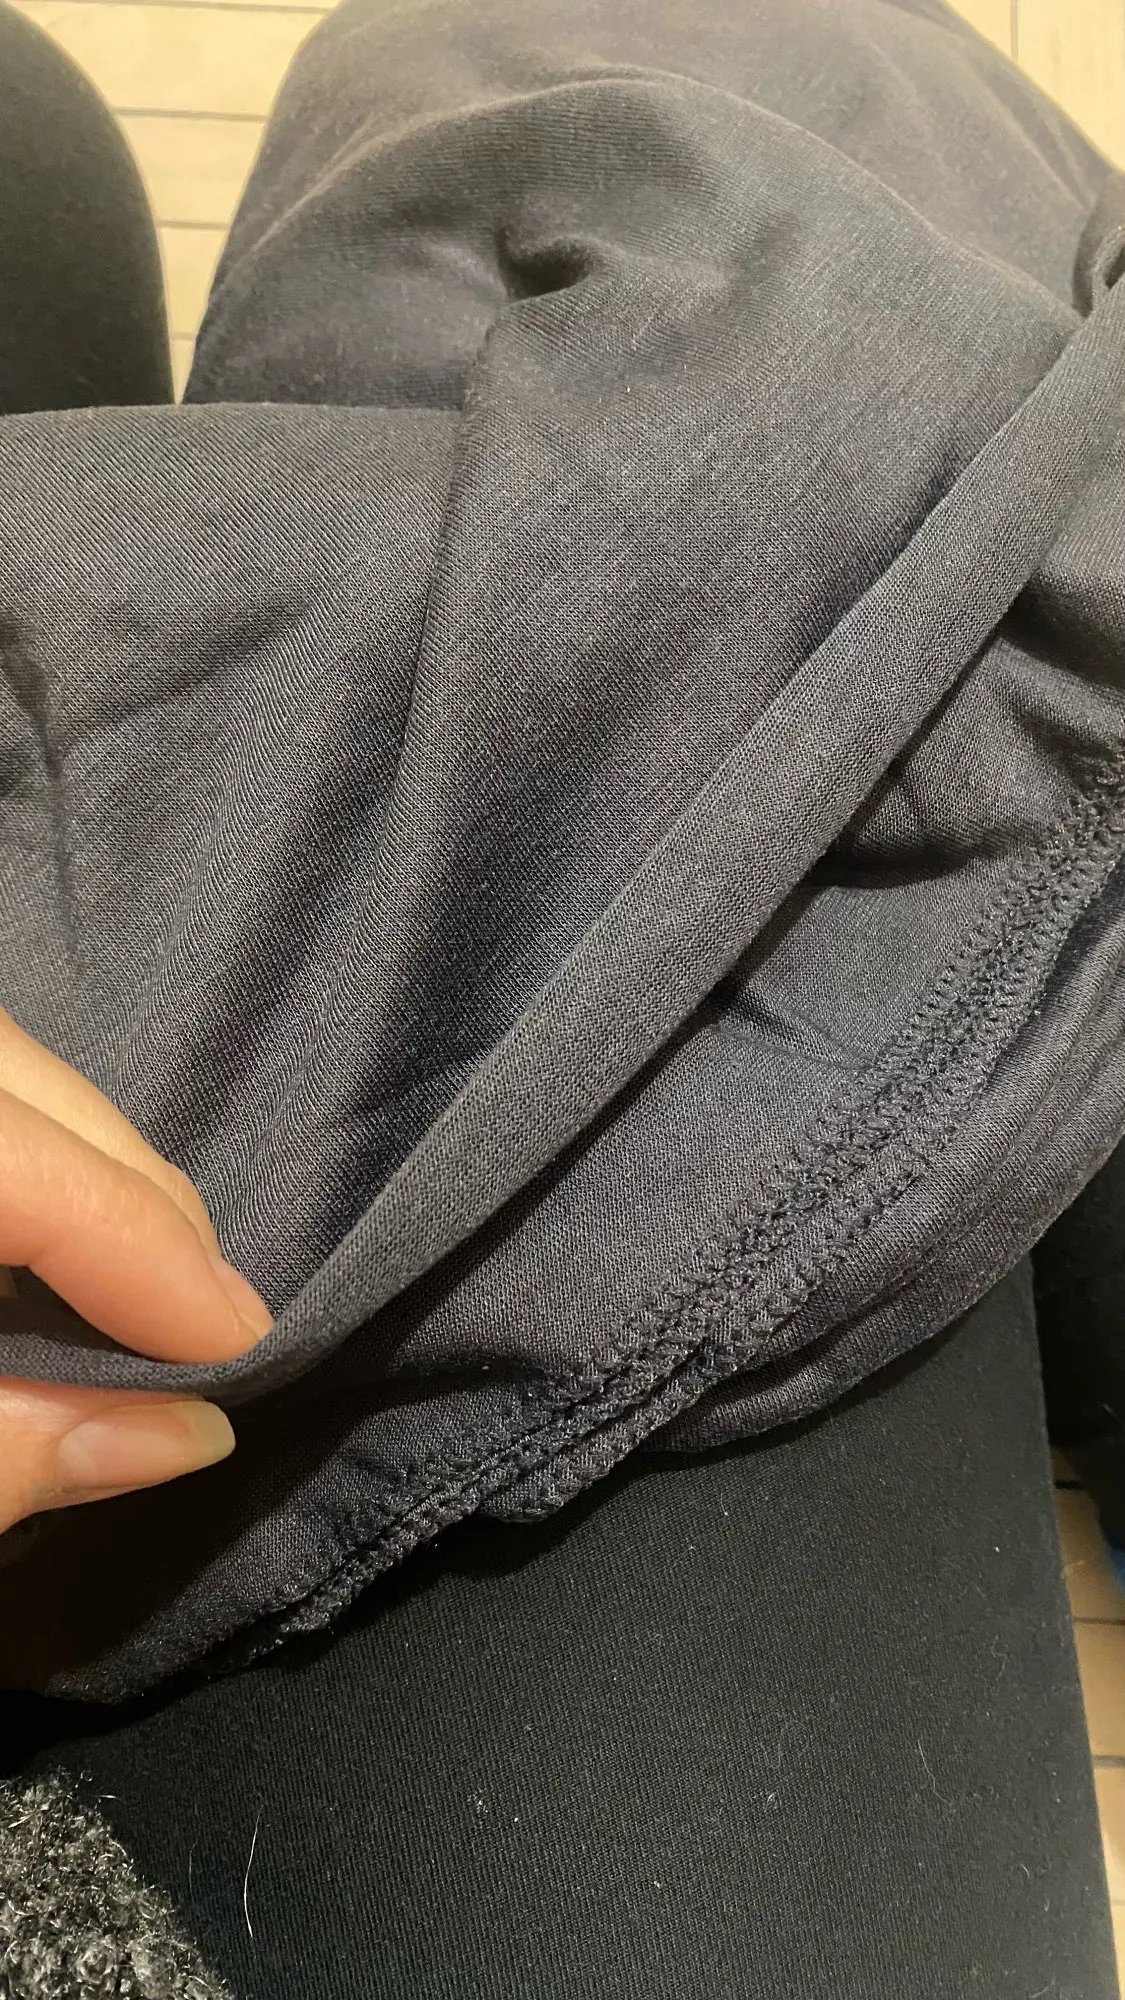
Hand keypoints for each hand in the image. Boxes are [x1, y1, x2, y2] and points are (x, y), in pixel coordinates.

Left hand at [0, 1004, 271, 1533]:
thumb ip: (7, 1452)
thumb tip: (184, 1430)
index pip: (8, 1159)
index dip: (138, 1243)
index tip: (237, 1343)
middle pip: (14, 1072)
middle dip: (129, 1182)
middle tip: (208, 1315)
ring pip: (0, 1064)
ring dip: (83, 1164)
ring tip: (142, 1288)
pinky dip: (26, 1153)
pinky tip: (50, 1253)